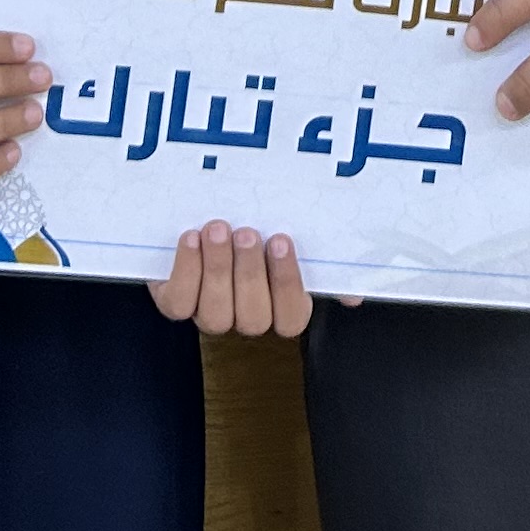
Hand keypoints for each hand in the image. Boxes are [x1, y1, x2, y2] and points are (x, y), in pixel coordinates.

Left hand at [149, 222, 316, 335]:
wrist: (205, 211)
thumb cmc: (259, 220)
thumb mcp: (297, 232)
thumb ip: (328, 261)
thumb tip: (354, 295)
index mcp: (281, 304)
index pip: (292, 318)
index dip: (287, 285)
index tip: (282, 241)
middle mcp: (245, 315)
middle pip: (252, 319)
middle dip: (249, 275)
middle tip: (247, 233)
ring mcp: (209, 311)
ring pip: (215, 315)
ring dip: (217, 270)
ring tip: (217, 230)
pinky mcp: (175, 300)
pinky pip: (178, 303)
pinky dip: (185, 271)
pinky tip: (191, 238)